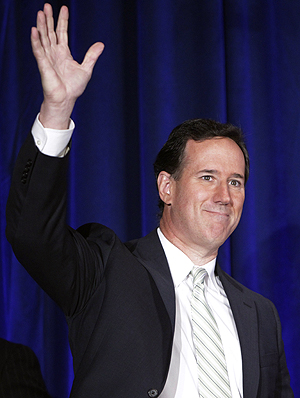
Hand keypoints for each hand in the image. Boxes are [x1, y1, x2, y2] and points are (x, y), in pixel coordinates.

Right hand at [31, 3, 103, 128]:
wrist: (66, 99)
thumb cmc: (74, 88)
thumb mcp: (86, 69)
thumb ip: (92, 56)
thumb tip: (101, 44)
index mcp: (64, 53)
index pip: (61, 33)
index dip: (62, 21)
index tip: (64, 8)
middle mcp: (54, 54)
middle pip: (50, 32)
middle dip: (49, 19)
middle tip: (46, 5)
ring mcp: (48, 58)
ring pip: (43, 38)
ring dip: (41, 25)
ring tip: (40, 12)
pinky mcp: (43, 65)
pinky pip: (38, 51)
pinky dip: (36, 41)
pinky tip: (34, 31)